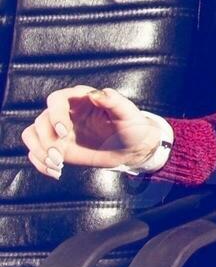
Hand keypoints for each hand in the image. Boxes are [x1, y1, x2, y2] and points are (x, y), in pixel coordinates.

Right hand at [21, 86, 164, 178]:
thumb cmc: (131, 126)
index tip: (64, 133)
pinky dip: (39, 163)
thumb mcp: (127, 113)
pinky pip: (35, 151)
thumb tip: (98, 93)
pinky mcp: (56, 145)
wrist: (131, 147)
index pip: (56, 99)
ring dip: (38, 151)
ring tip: (56, 165)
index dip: (55, 114)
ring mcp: (58, 129)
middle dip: (46, 140)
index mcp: (81, 98)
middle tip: (59, 157)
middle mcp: (65, 112)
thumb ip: (114, 101)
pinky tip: (55, 172)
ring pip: (32, 134)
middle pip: (41, 120)